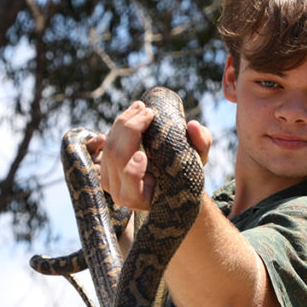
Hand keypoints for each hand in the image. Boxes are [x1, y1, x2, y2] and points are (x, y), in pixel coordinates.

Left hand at [94, 101, 214, 210]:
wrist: (170, 181)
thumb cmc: (185, 174)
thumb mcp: (199, 161)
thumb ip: (202, 144)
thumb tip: (193, 125)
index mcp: (139, 199)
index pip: (129, 186)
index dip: (132, 171)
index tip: (142, 155)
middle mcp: (120, 193)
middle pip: (116, 157)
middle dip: (130, 130)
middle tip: (148, 112)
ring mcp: (109, 179)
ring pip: (109, 147)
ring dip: (123, 122)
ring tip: (141, 107)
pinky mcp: (105, 166)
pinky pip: (105, 143)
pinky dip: (117, 125)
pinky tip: (131, 113)